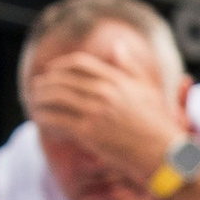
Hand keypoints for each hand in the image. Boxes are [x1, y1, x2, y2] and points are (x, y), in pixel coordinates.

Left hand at [23, 45, 182, 180]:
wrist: (164, 154)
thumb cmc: (158, 124)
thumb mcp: (148, 89)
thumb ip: (130, 66)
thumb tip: (118, 45)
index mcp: (117, 79)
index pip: (78, 63)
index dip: (59, 66)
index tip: (50, 73)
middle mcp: (105, 91)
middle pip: (60, 79)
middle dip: (44, 84)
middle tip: (36, 91)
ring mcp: (95, 111)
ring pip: (53, 98)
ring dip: (39, 101)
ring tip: (35, 106)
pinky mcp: (88, 132)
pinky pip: (55, 121)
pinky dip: (45, 121)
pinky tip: (44, 125)